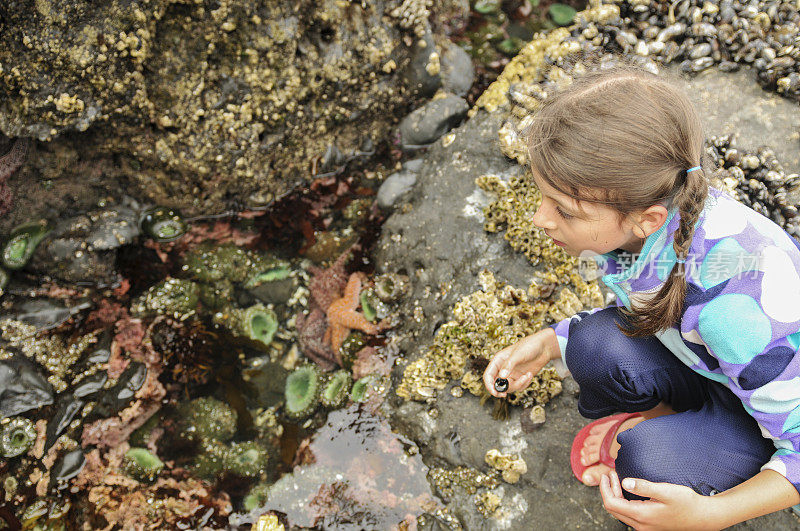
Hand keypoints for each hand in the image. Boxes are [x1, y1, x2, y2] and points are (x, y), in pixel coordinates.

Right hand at [483, 329, 557, 397]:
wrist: (544, 347)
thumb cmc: (530, 346)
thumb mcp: (518, 354)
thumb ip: (509, 365)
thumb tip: (501, 377)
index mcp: (498, 361)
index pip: (488, 375)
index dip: (489, 385)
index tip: (494, 392)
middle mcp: (503, 368)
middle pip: (497, 384)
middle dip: (501, 390)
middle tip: (504, 395)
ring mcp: (512, 374)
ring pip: (509, 387)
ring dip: (518, 385)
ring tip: (527, 375)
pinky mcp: (520, 378)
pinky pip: (519, 387)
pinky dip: (525, 383)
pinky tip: (530, 374)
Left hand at [599, 471, 720, 530]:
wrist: (703, 517)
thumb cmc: (687, 503)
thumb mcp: (666, 491)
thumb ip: (644, 487)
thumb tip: (624, 482)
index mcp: (642, 516)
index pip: (611, 503)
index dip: (605, 488)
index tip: (605, 474)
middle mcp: (640, 525)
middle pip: (613, 508)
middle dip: (608, 490)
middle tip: (610, 474)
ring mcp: (645, 528)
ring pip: (620, 512)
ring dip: (616, 495)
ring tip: (617, 478)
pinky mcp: (649, 526)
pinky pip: (629, 515)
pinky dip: (624, 501)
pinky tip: (627, 491)